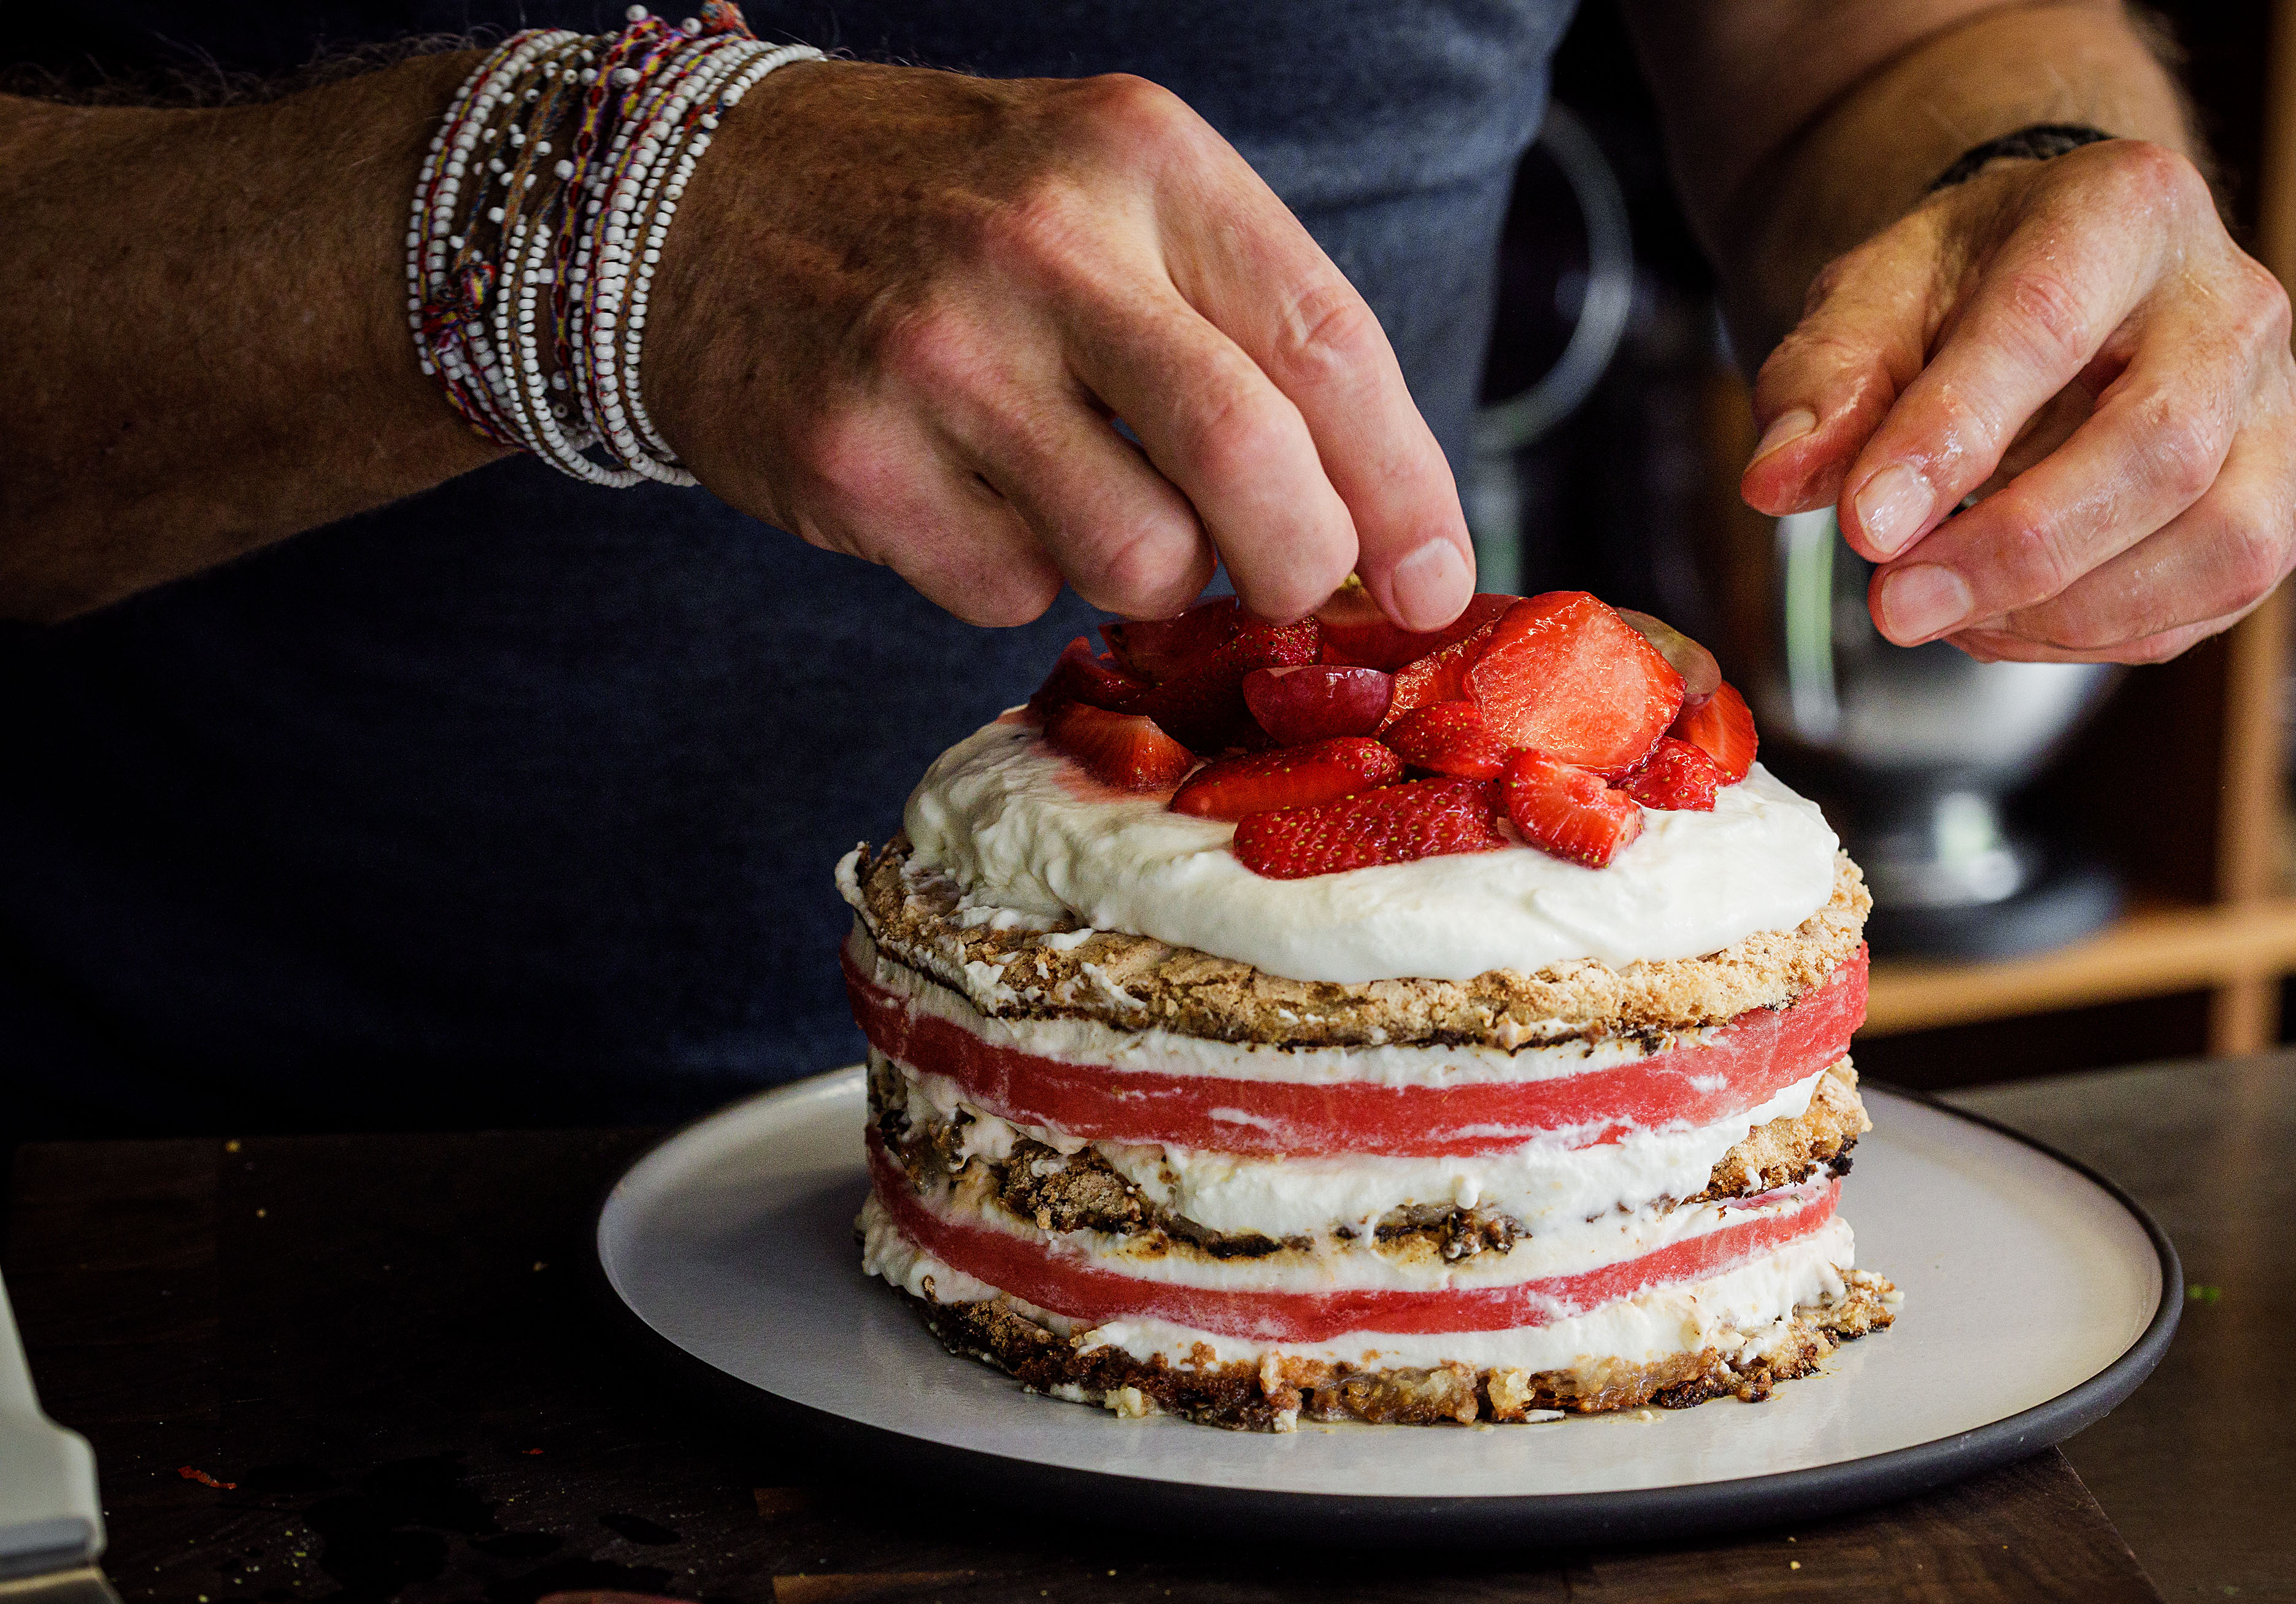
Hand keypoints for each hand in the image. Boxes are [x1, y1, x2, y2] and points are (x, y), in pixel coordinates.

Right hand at [646, 64, 1473, 629]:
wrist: (699, 202)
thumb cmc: (953, 215)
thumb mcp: (1112, 195)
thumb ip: (1243, 325)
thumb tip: (1377, 524)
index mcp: (1143, 161)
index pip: (1330, 345)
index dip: (1407, 491)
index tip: (1442, 584)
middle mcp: (1042, 245)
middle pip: (1252, 467)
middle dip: (1301, 568)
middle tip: (1289, 589)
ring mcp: (936, 357)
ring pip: (1136, 561)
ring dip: (1149, 578)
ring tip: (1094, 505)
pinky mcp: (853, 462)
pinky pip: (1009, 596)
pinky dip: (1022, 581)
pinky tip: (975, 500)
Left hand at [1737, 140, 2295, 663]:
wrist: (2054, 282)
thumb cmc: (1962, 292)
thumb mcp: (1867, 306)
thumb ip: (1820, 387)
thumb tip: (1774, 483)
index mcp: (2124, 210)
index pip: (2044, 325)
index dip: (1952, 436)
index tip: (1864, 528)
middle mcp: (2231, 304)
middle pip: (2160, 447)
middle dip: (2016, 548)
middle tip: (1894, 604)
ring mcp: (2277, 407)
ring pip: (2219, 540)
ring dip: (2067, 608)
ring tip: (1945, 613)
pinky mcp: (2279, 498)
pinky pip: (2216, 596)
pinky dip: (2098, 634)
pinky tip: (2002, 619)